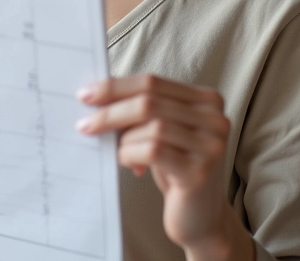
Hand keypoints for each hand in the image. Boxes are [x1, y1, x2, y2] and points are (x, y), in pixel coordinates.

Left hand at [76, 74, 239, 254]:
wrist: (200, 217)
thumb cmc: (175, 167)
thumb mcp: (163, 130)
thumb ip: (143, 109)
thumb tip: (97, 95)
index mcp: (206, 99)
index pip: (152, 82)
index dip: (116, 87)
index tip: (87, 94)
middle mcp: (215, 118)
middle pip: (149, 101)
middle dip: (111, 111)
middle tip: (85, 123)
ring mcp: (211, 145)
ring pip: (151, 126)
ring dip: (123, 138)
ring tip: (116, 151)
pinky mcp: (200, 171)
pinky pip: (153, 151)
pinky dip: (131, 154)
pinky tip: (128, 163)